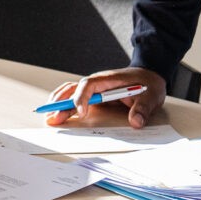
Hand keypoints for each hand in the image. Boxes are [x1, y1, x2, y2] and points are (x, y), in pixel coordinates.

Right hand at [44, 67, 166, 127]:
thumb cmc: (148, 84)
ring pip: (70, 91)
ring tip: (50, 115)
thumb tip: (136, 122)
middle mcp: (97, 82)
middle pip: (74, 90)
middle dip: (62, 103)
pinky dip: (64, 102)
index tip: (82, 113)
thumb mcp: (150, 96)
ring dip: (59, 102)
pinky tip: (57, 111)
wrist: (149, 77)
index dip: (82, 98)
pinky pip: (75, 96)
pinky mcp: (94, 95)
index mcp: (107, 80)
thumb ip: (142, 109)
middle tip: (54, 118)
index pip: (88, 85)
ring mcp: (94, 88)